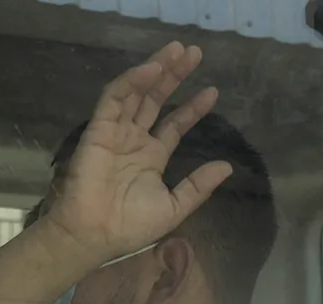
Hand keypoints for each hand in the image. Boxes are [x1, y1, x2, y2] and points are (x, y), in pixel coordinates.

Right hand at [39, 42, 232, 266]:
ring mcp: (116, 132)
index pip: (174, 125)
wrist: (95, 234)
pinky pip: (115, 98)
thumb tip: (227, 166)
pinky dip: (132, 80)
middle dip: (174, 76)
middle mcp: (134, 140)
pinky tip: (152, 68)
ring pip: (137, 92)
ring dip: (156, 68)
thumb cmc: (131, 227)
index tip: (212, 91)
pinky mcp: (99, 128)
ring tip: (177, 50)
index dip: (192, 108)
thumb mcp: (175, 207)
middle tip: (194, 52)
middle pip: (156, 100)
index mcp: (151, 158)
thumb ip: (198, 186)